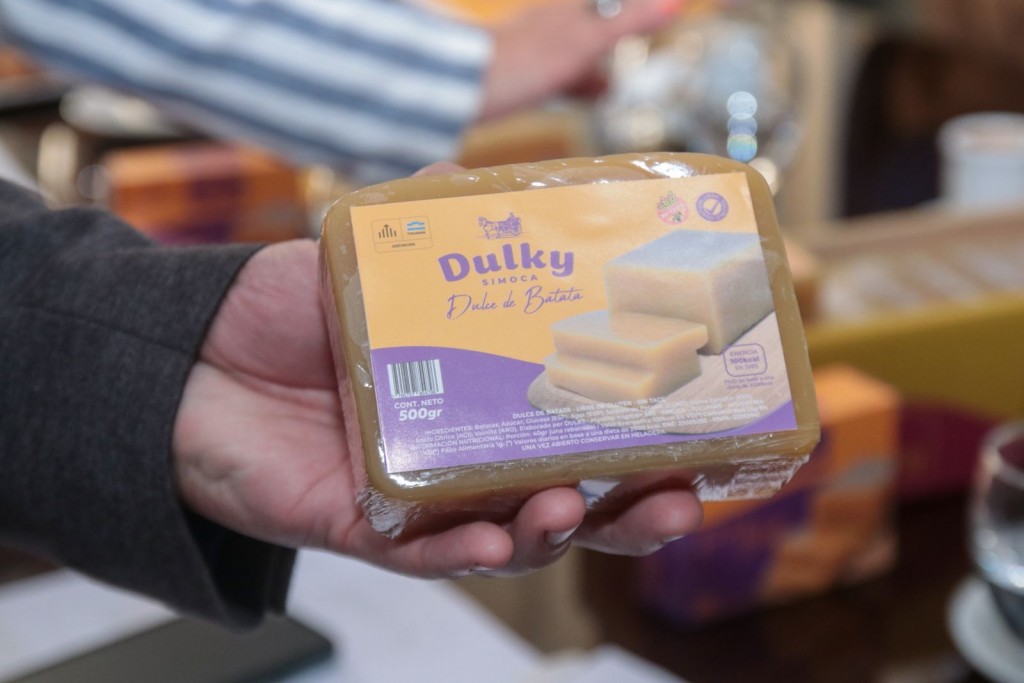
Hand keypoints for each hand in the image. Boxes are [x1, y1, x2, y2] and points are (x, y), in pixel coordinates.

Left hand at [172, 167, 701, 579]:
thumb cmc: (286, 313)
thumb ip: (426, 229)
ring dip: (552, 533)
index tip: (700, 431)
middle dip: (628, 512)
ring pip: (507, 540)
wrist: (190, 354)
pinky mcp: (362, 526)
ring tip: (574, 507)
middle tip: (675, 501)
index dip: (642, 442)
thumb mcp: (368, 263)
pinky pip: (421, 554)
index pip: (581, 431)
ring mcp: (420, 500)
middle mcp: (466, 460)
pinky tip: (494, 538)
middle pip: (567, 502)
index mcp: (486, 403)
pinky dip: (460, 551)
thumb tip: (464, 170)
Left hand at [480, 0, 683, 119]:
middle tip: (636, 48)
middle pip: (592, 26)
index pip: (611, 10)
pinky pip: (556, 76)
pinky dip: (574, 85)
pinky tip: (580, 99)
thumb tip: (675, 3)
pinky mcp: (519, 74)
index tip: (659, 16)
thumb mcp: (586, 42)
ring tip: (609, 88)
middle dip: (611, 40)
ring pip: (574, 53)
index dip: (632, 14)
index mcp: (569, 10)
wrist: (462, 89)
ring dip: (593, 69)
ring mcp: (534, 48)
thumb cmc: (525, 62)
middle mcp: (551, 23)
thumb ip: (630, 22)